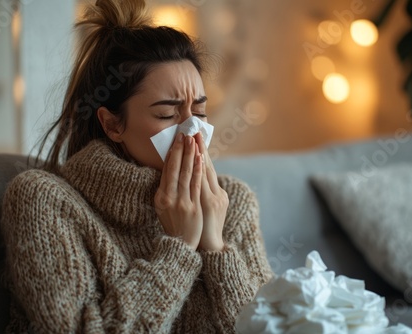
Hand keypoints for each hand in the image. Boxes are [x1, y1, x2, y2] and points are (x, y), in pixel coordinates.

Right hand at [154, 133, 203, 249]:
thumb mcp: (164, 208)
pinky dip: (197, 169)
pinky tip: (200, 158)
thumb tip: (171, 171)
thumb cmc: (174, 225)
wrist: (182, 246)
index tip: (176, 140)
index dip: (171, 154)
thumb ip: (166, 191)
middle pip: (174, 169)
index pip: (166, 171)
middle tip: (184, 134)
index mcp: (160, 197)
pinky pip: (196, 184)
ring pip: (186, 174)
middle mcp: (169, 198)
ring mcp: (181, 202)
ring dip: (189, 155)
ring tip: (193, 140)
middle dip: (179, 150)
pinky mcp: (193, 207)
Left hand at [194, 132, 228, 251]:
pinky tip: (198, 159)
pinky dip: (200, 170)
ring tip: (194, 139)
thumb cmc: (206, 229)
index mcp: (216, 194)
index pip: (208, 169)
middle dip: (201, 148)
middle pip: (208, 166)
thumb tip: (197, 180)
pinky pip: (202, 184)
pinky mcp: (208, 204)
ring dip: (200, 154)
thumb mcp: (209, 209)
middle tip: (194, 130)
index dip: (202, 152)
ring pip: (206, 172)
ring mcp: (213, 198)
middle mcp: (217, 193)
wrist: (210, 247)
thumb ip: (205, 194)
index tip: (196, 137)